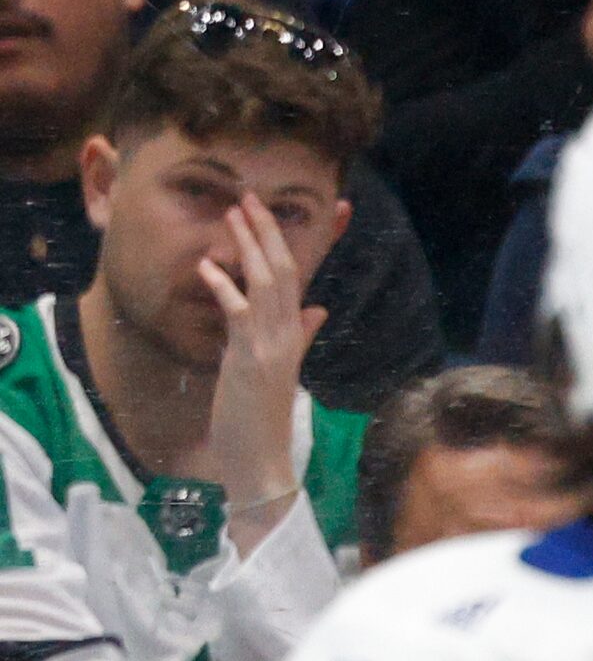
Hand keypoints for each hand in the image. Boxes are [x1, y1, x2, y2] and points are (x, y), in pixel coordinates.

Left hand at [199, 195, 321, 522]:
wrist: (262, 463)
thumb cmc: (261, 421)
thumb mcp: (278, 372)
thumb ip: (298, 337)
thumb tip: (317, 310)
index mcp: (293, 336)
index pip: (295, 280)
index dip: (285, 244)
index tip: (268, 214)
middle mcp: (286, 336)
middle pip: (284, 272)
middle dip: (267, 232)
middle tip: (250, 198)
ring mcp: (271, 347)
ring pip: (268, 284)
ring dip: (250, 246)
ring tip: (234, 214)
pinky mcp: (251, 359)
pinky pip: (239, 313)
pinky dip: (223, 287)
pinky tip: (207, 267)